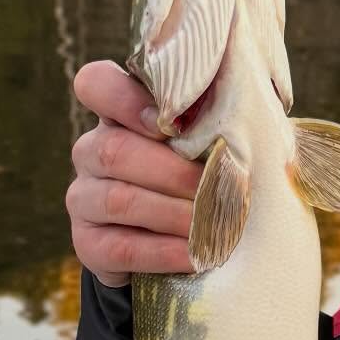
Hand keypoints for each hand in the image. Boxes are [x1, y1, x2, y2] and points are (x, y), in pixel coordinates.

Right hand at [67, 61, 200, 287]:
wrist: (169, 243)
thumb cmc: (196, 176)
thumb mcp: (203, 143)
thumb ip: (215, 121)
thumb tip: (256, 111)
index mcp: (118, 115)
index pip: (96, 84)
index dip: (124, 99)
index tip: (167, 123)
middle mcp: (91, 152)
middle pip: (114, 150)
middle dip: (171, 171)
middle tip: (214, 186)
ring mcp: (83, 198)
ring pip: (118, 200)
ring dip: (172, 213)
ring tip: (211, 223)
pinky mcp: (87, 243)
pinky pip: (120, 247)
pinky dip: (162, 252)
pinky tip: (193, 254)